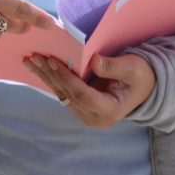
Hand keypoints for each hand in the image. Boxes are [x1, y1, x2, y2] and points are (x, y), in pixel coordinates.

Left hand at [24, 52, 155, 128]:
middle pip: (68, 95)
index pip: (82, 94)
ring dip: (45, 77)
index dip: (66, 78)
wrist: (144, 86)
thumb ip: (113, 66)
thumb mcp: (133, 68)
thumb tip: (93, 61)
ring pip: (61, 95)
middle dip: (50, 75)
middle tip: (34, 57)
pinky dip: (50, 78)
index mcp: (109, 111)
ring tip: (30, 60)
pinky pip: (63, 92)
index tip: (52, 61)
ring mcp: (86, 114)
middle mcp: (94, 117)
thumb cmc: (141, 76)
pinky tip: (37, 67)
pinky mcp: (81, 107)